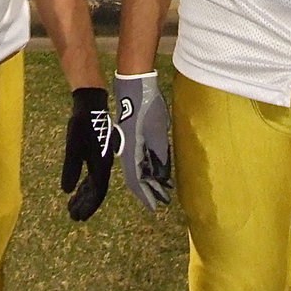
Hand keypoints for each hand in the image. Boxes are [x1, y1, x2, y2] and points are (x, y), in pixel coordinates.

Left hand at [61, 87, 118, 221]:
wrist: (90, 105)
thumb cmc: (82, 125)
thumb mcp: (73, 146)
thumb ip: (70, 169)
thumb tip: (66, 191)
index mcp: (101, 165)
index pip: (97, 192)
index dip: (88, 206)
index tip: (78, 217)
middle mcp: (104, 165)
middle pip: (96, 191)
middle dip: (85, 204)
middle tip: (73, 216)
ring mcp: (101, 160)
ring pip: (94, 184)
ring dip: (84, 196)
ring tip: (72, 206)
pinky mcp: (97, 154)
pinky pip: (93, 176)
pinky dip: (84, 185)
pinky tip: (76, 189)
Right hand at [114, 72, 172, 210]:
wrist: (135, 85)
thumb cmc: (147, 106)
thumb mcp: (157, 129)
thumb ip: (159, 152)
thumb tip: (161, 173)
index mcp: (131, 150)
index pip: (137, 179)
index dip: (145, 194)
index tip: (154, 206)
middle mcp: (128, 149)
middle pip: (137, 175)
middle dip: (149, 189)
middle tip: (162, 199)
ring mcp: (130, 142)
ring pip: (139, 166)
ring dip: (150, 178)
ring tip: (163, 188)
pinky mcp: (133, 134)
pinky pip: (140, 155)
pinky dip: (149, 165)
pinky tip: (158, 168)